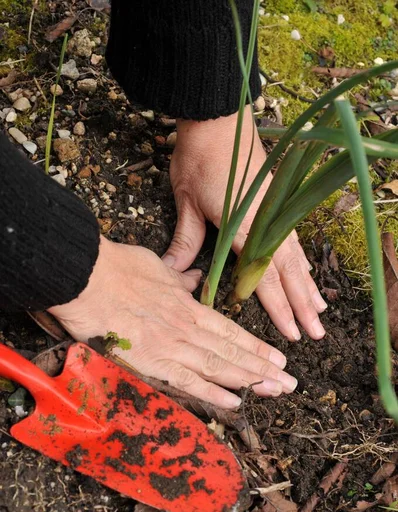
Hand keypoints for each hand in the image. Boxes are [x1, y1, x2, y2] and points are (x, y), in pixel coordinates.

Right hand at [49, 236, 296, 407]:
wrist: (88, 277)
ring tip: (276, 391)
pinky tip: (235, 402)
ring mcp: (172, 346)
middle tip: (290, 383)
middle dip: (263, 368)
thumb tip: (194, 277)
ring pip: (219, 367)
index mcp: (188, 306)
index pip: (231, 330)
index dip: (256, 346)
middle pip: (233, 351)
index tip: (278, 357)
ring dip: (250, 380)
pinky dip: (212, 393)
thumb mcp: (157, 267)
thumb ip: (179, 279)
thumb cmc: (119, 269)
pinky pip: (188, 381)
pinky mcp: (152, 362)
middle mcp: (188, 328)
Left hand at [163, 106, 326, 340]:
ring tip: (320, 311)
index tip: (291, 334)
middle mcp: (268, 224)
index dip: (278, 309)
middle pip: (289, 275)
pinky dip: (302, 262)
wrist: (217, 116)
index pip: (264, 279)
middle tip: (317, 335)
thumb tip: (174, 273)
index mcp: (245, 229)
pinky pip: (293, 241)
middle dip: (302, 307)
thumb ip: (186, 241)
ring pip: (296, 259)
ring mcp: (276, 212)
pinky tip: (307, 274)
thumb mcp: (187, 202)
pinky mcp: (276, 202)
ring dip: (308, 288)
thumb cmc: (199, 157)